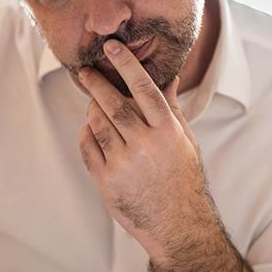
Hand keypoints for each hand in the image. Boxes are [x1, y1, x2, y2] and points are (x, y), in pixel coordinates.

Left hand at [77, 40, 213, 260]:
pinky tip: (90, 129)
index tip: (112, 47)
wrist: (177, 225)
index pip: (143, 88)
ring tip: (92, 103)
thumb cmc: (183, 179)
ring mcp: (124, 163)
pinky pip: (88, 148)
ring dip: (91, 109)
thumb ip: (171, 108)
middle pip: (113, 104)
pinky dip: (86, 134)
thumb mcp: (185, 141)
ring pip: (97, 124)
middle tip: (86, 71)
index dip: (126, 64)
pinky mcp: (107, 181)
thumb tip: (169, 77)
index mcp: (167, 131)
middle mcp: (145, 144)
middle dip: (97, 84)